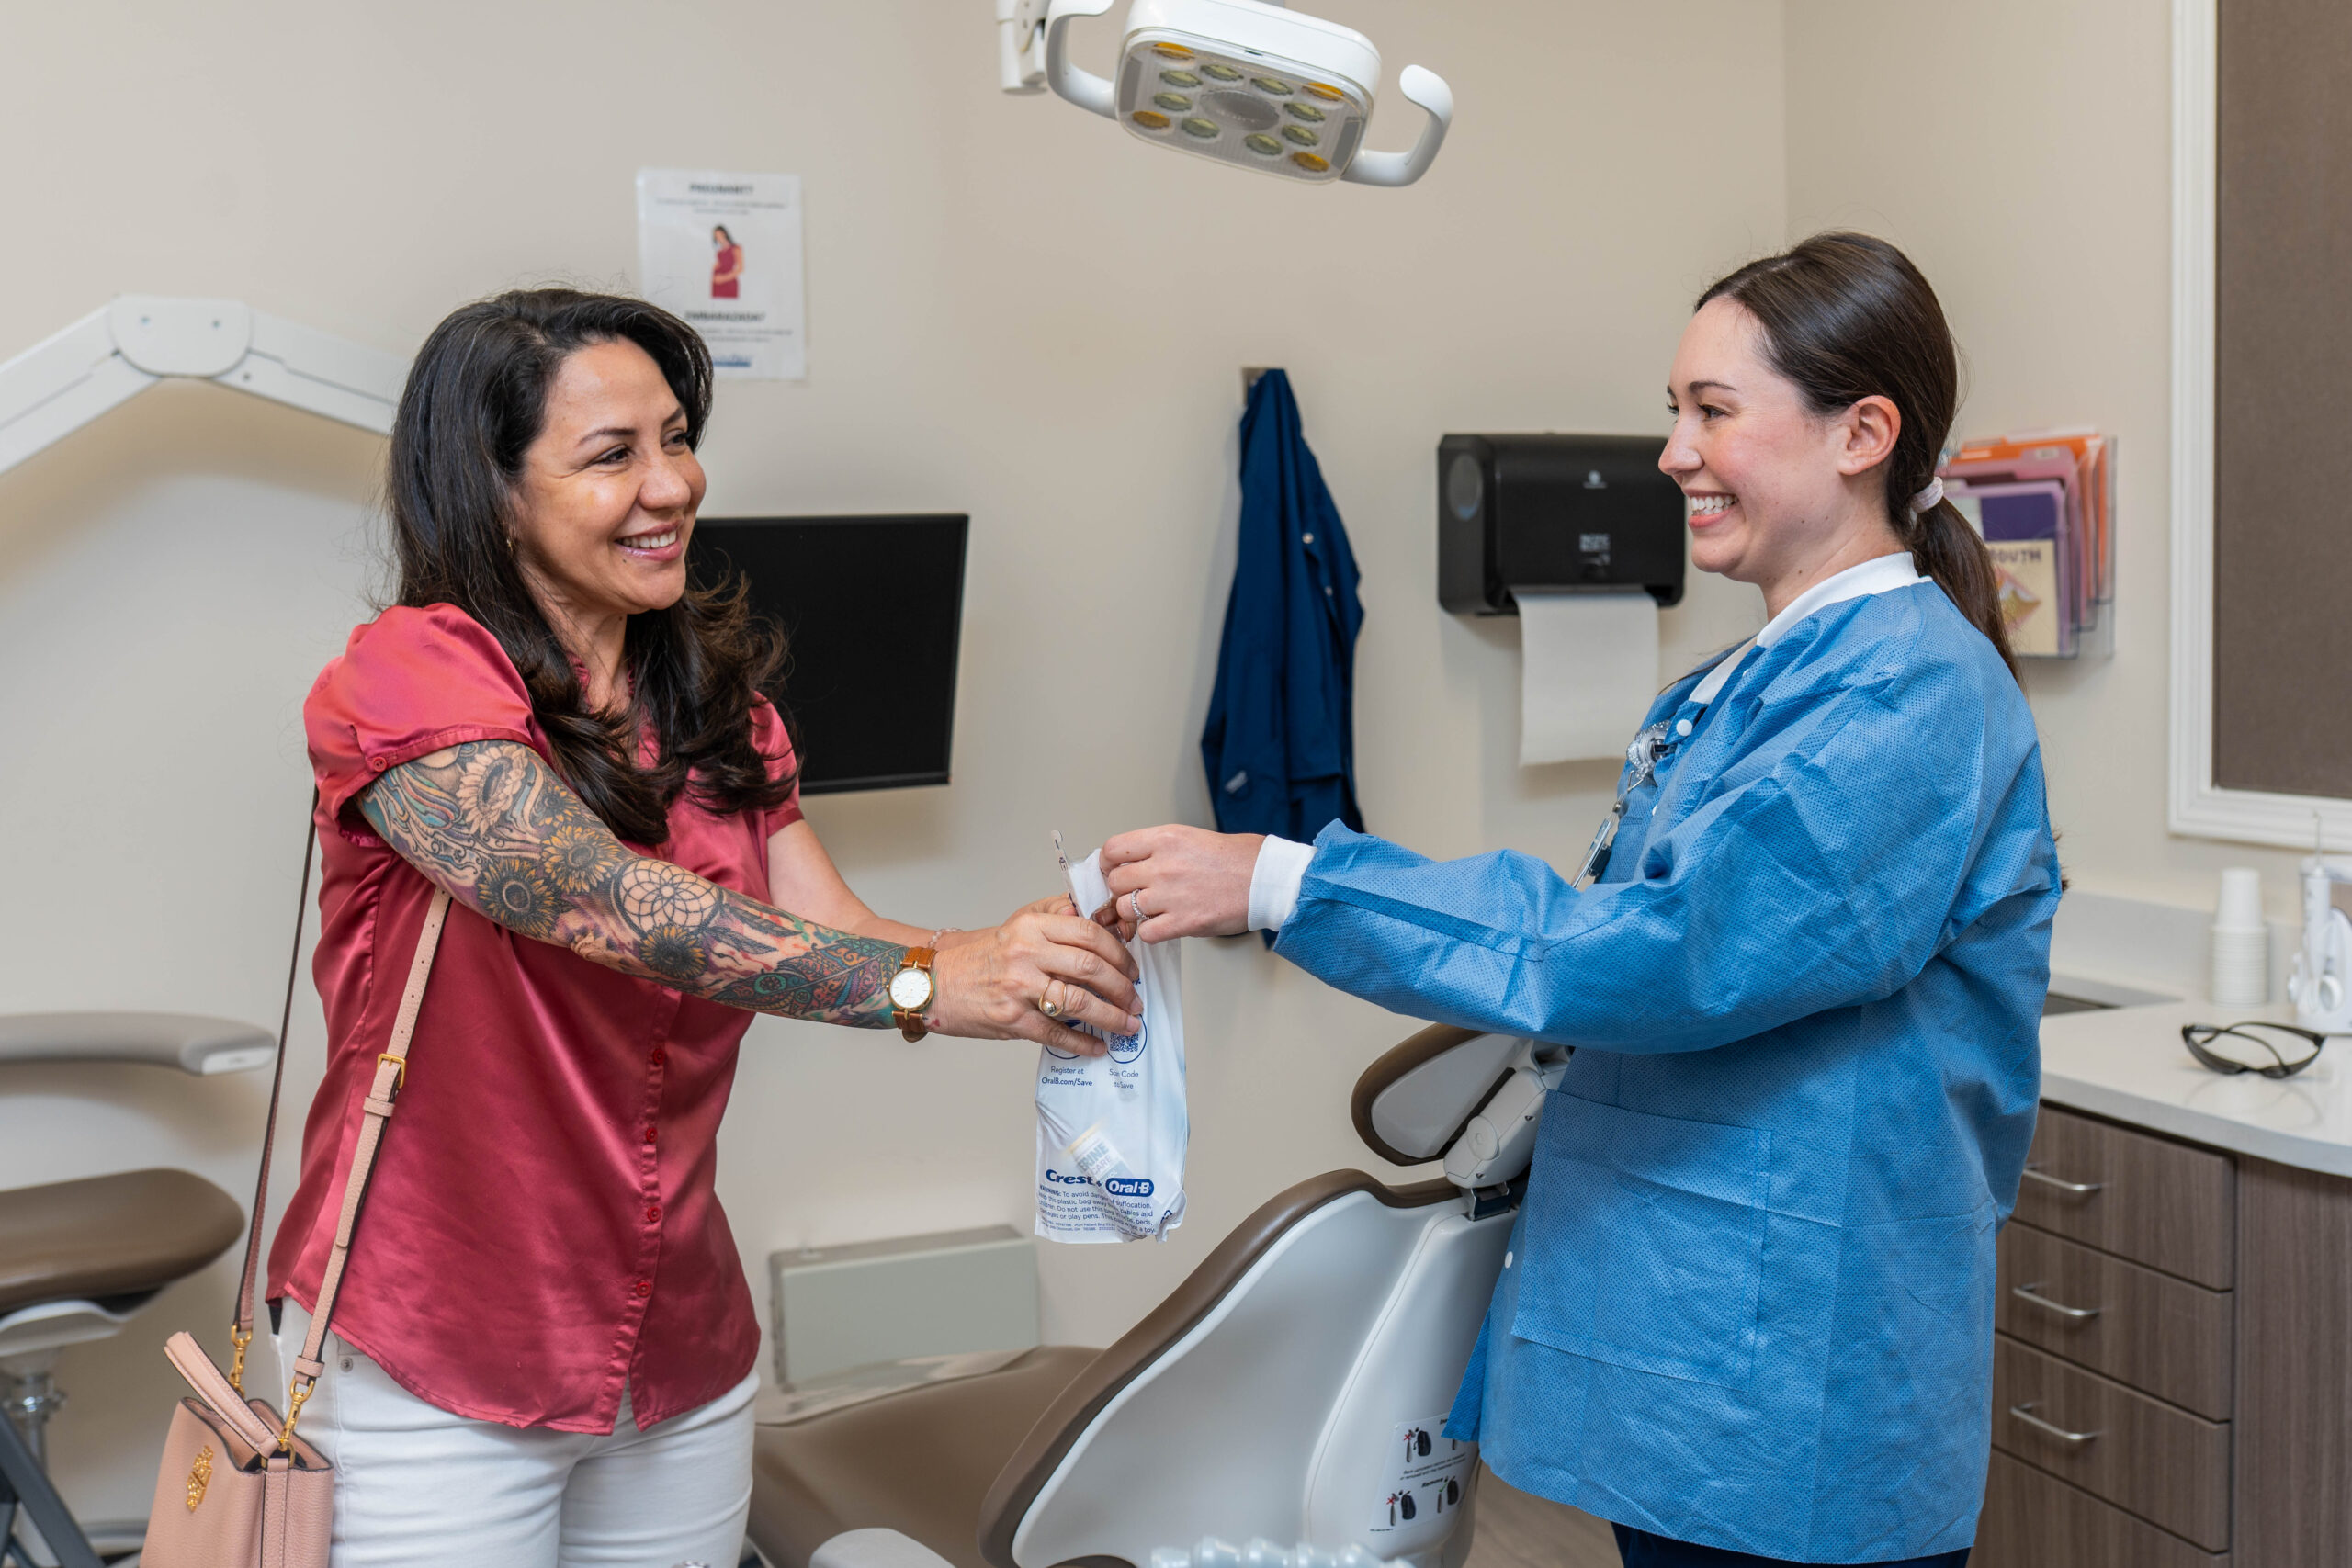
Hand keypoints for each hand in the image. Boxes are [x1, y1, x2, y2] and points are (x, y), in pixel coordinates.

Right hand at [929, 896, 1141, 1055]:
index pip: (1089, 934)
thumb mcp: (1018, 923)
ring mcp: (1019, 988)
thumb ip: (1057, 917)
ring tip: (1127, 1026)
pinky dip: (1083, 1043)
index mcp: (1032, 926)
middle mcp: (1027, 953)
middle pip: (1091, 969)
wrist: (934, 981)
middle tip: (1136, 1001)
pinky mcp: (1011, 1019)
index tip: (1132, 968)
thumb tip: (1101, 919)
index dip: (1119, 953)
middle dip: (1123, 988)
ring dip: (1111, 1018)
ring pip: (1079, 1003)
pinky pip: (1056, 1033)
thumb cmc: (978, 954)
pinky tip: (1098, 1046)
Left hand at [1096, 826, 1262, 942]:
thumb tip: (1127, 864)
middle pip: (1115, 882)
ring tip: (1153, 909)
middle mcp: (1164, 865)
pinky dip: (1150, 931)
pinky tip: (1164, 924)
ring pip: (1125, 908)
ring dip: (1134, 913)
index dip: (1108, 864)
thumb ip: (1157, 849)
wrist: (1265, 880)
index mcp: (1165, 839)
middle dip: (1121, 890)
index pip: (1113, 850)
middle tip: (1134, 893)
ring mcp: (1171, 895)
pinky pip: (1146, 932)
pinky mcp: (1183, 922)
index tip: (1113, 871)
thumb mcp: (1189, 838)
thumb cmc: (1235, 859)